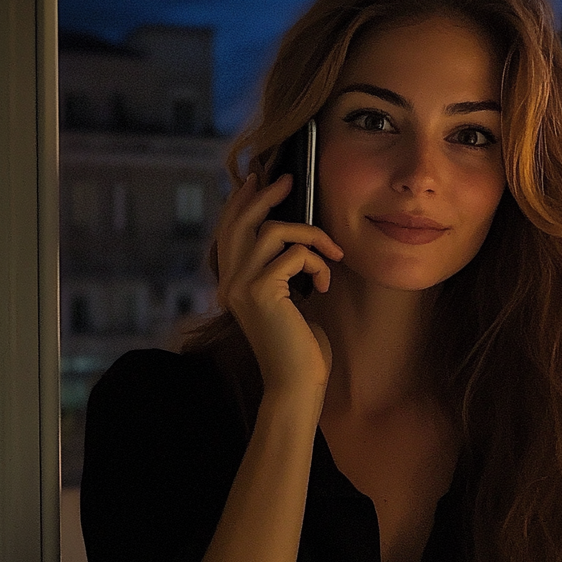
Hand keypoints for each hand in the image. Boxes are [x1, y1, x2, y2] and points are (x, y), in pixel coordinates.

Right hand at [215, 173, 342, 395]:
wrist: (296, 383)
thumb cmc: (298, 347)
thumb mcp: (286, 302)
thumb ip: (280, 272)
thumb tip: (293, 241)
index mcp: (231, 283)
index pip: (229, 231)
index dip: (242, 202)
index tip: (258, 179)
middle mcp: (229, 282)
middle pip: (242, 221)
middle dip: (267, 195)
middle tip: (289, 179)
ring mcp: (242, 286)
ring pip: (273, 231)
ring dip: (310, 235)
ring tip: (331, 254)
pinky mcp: (262, 291)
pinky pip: (295, 254)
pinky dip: (318, 264)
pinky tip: (326, 285)